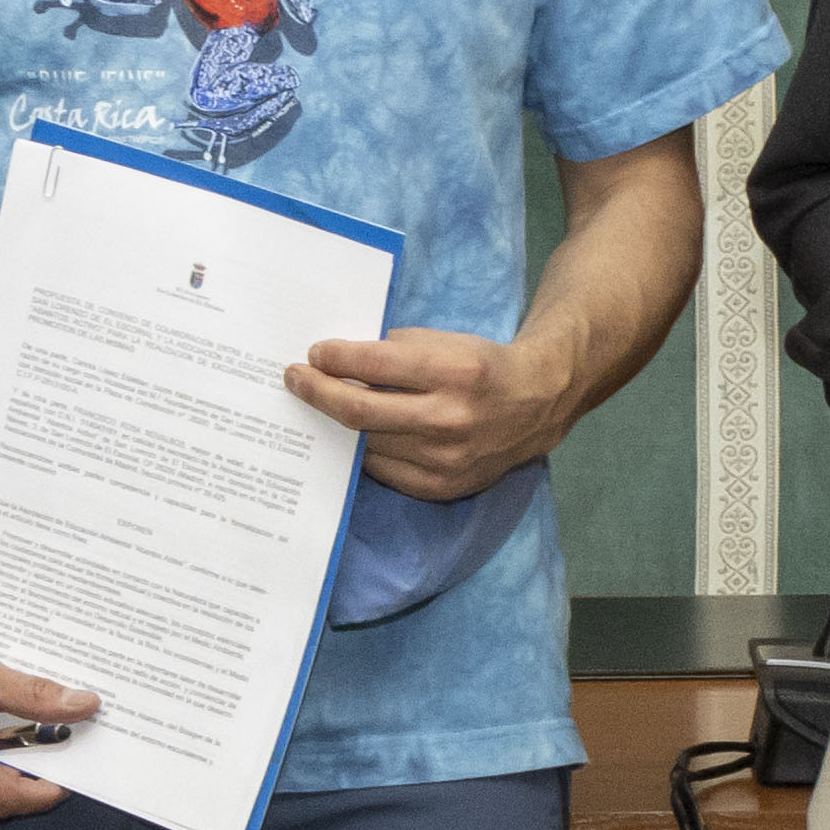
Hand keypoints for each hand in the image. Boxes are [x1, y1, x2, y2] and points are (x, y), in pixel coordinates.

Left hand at [290, 315, 586, 502]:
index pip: (374, 364)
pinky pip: (382, 470)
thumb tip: (336, 360)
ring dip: (335, 423)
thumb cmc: (482, 366)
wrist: (535, 406)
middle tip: (295, 379)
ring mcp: (445, 460)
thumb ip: (395, 350)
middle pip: (360, 411)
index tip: (314, 354)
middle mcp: (450, 419)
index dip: (335, 358)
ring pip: (366, 443)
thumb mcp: (446, 342)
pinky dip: (362, 450)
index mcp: (454, 372)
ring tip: (317, 405)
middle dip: (318, 392)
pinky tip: (351, 434)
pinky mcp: (440, 487)